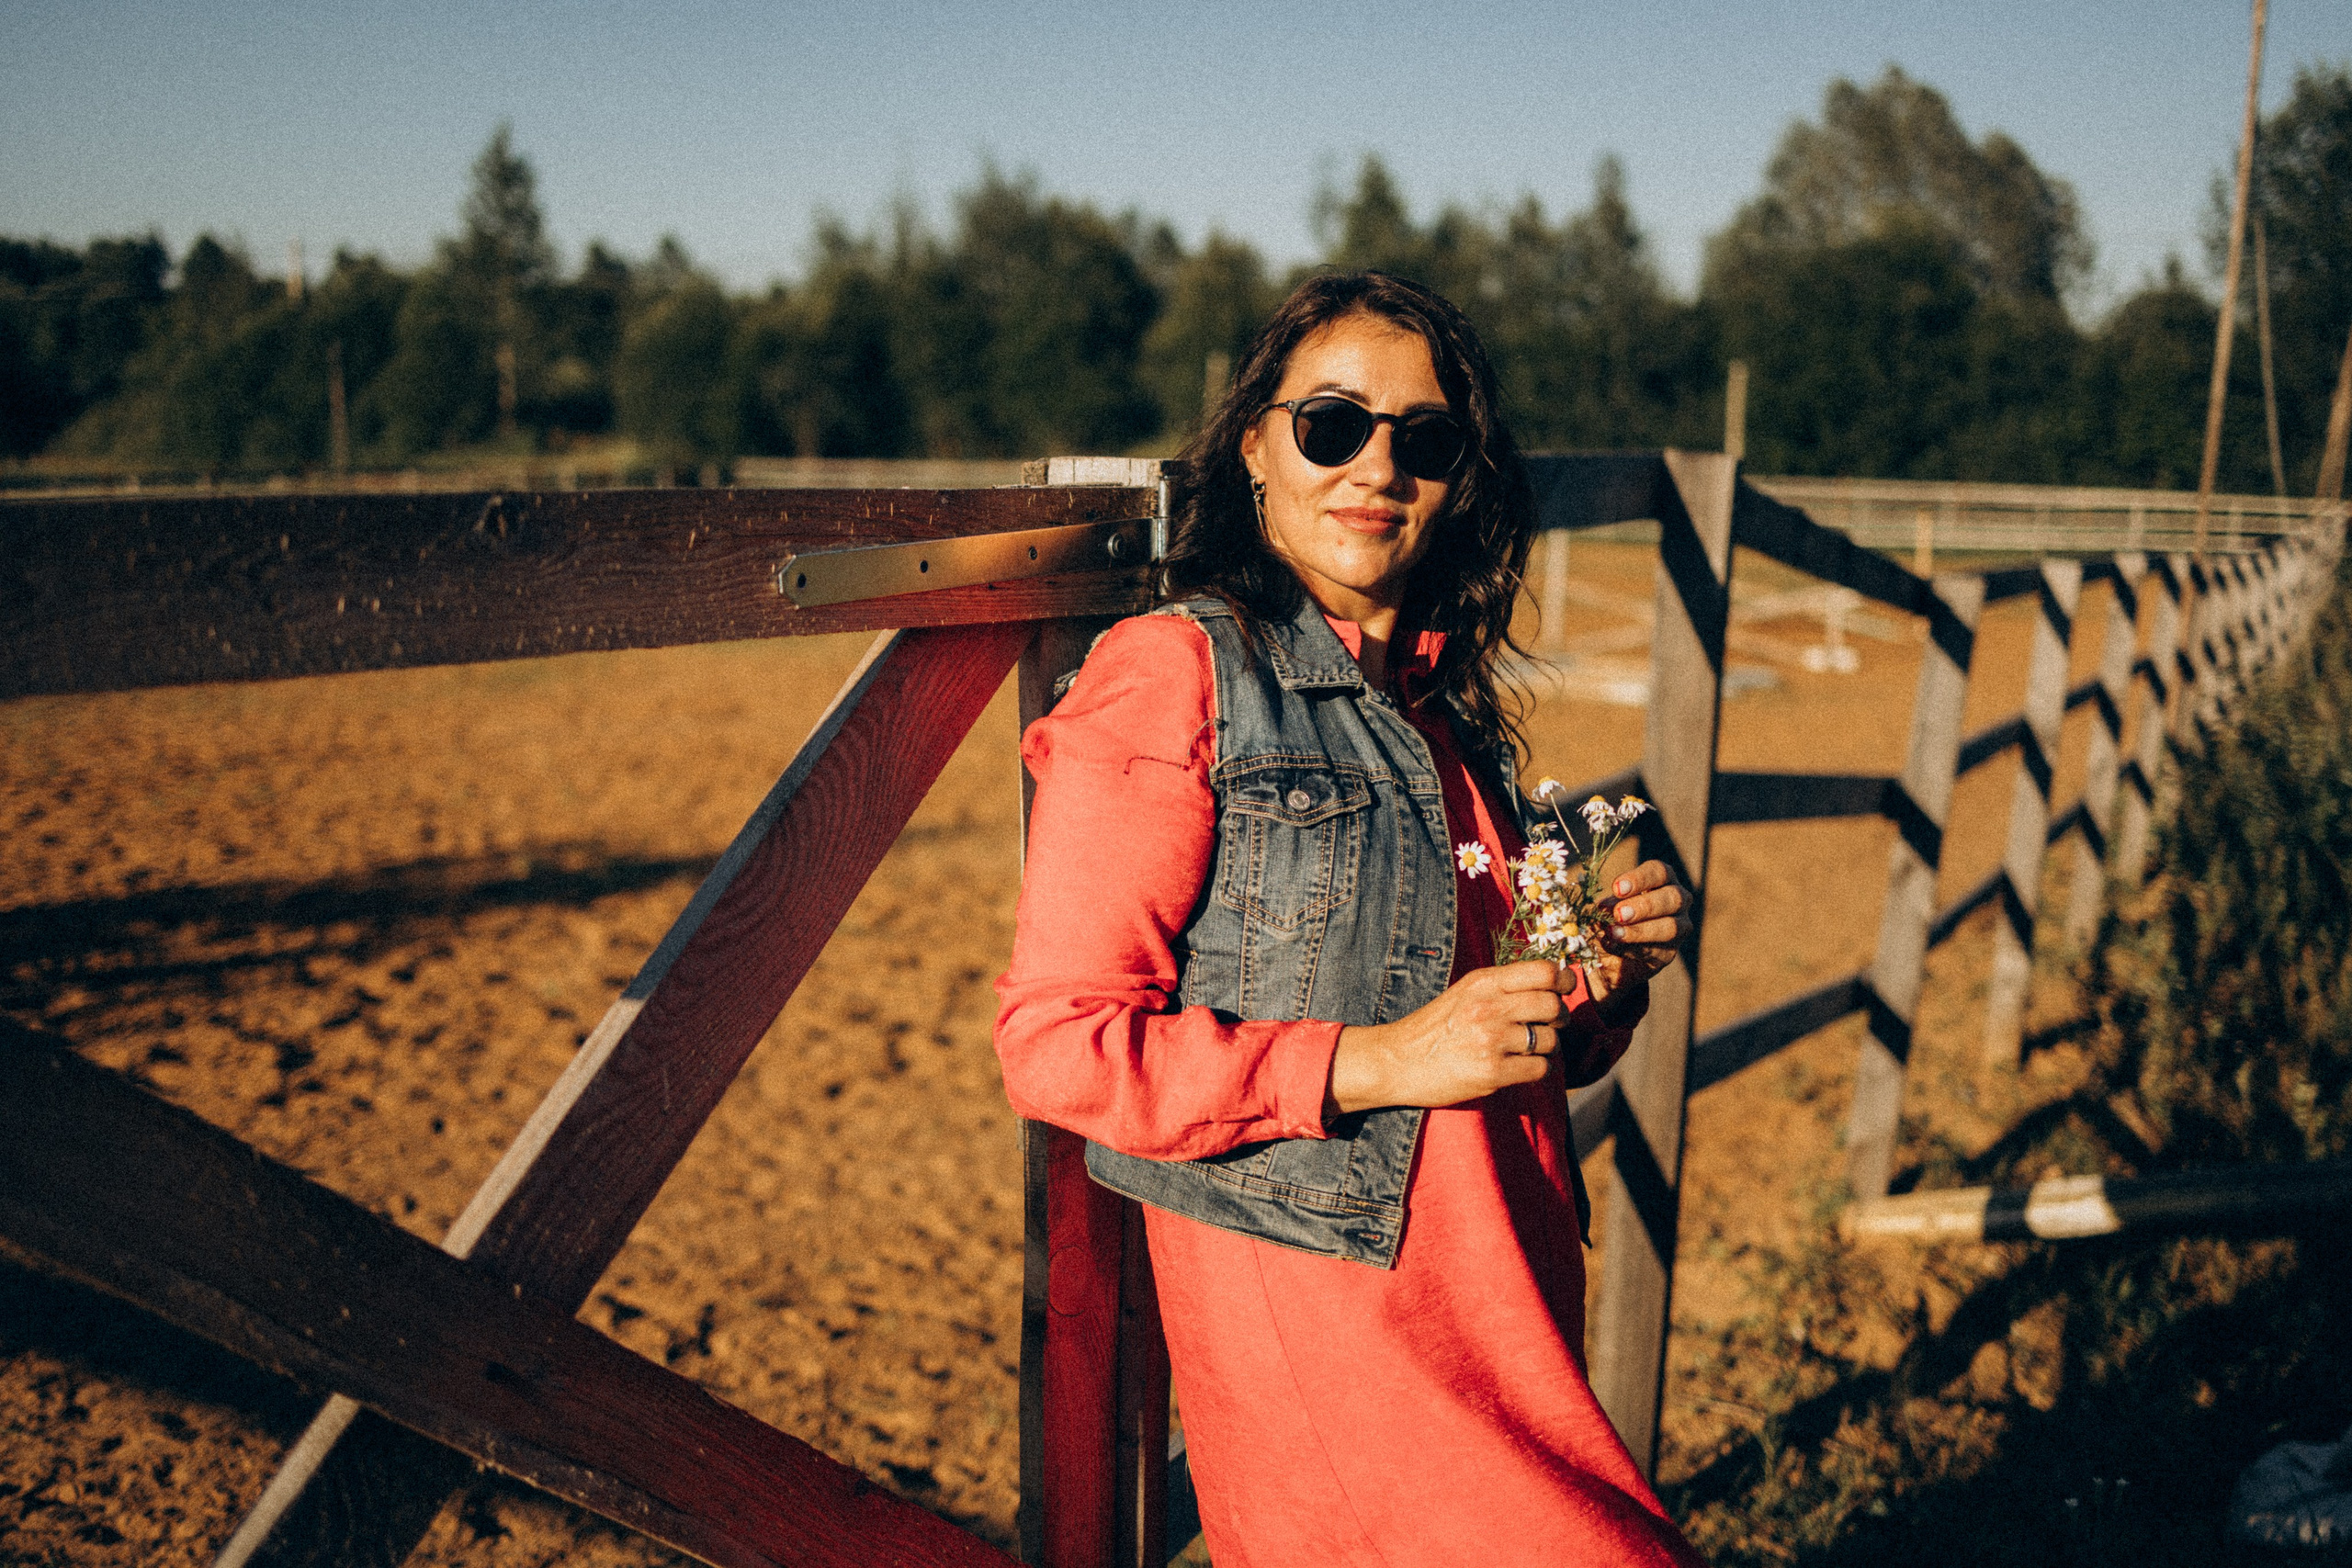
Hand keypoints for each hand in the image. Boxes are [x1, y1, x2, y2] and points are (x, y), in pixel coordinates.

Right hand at [1327, 960, 1567, 1115]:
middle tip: (1547, 1025)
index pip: (1545, 972)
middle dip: (1558, 1018)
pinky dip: (1535, 1070)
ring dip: (1546, 1047)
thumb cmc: (1434, 1027)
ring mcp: (1491, 1040)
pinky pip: (1539, 1069)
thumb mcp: (1465, 992)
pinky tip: (1518, 1067)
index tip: (1562, 991)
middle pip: (1553, 1006)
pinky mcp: (1492, 1072)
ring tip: (1526, 1049)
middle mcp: (1489, 1007)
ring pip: (1550, 1040)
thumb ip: (1502, 986)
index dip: (1563, 982)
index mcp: (1483, 982)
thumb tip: (1553, 982)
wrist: (1396, 1061)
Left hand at [1579, 858, 1687, 1009]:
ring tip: (1614, 933)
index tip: (1616, 888)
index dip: (1639, 879)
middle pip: (1672, 897)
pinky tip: (1615, 947)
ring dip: (1641, 931)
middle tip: (1618, 914)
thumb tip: (1604, 908)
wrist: (1619, 951)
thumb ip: (1609, 906)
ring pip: (1671, 927)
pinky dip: (1634, 950)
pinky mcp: (1670, 952)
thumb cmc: (1615, 915)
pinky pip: (1658, 951)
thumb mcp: (1610, 906)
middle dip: (1644, 906)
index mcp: (1663, 880)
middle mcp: (1678, 900)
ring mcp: (1680, 927)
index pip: (1659, 871)